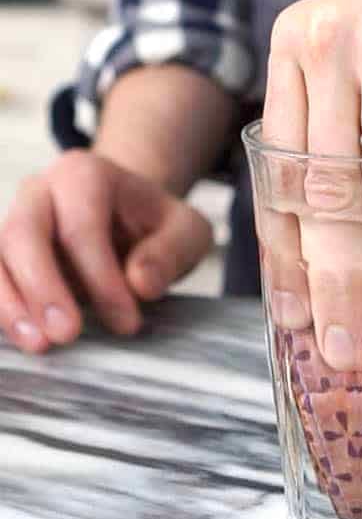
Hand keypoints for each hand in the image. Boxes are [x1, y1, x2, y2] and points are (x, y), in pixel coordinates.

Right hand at [0, 150, 212, 352]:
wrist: (129, 218)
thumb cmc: (156, 224)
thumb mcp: (186, 231)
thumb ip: (170, 252)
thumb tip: (141, 282)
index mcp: (86, 174)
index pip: (83, 227)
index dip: (100, 279)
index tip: (127, 322)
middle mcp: (41, 190)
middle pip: (24, 233)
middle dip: (43, 287)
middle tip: (68, 334)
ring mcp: (15, 218)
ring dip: (11, 303)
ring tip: (39, 345)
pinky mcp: (5, 252)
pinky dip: (3, 307)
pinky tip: (22, 337)